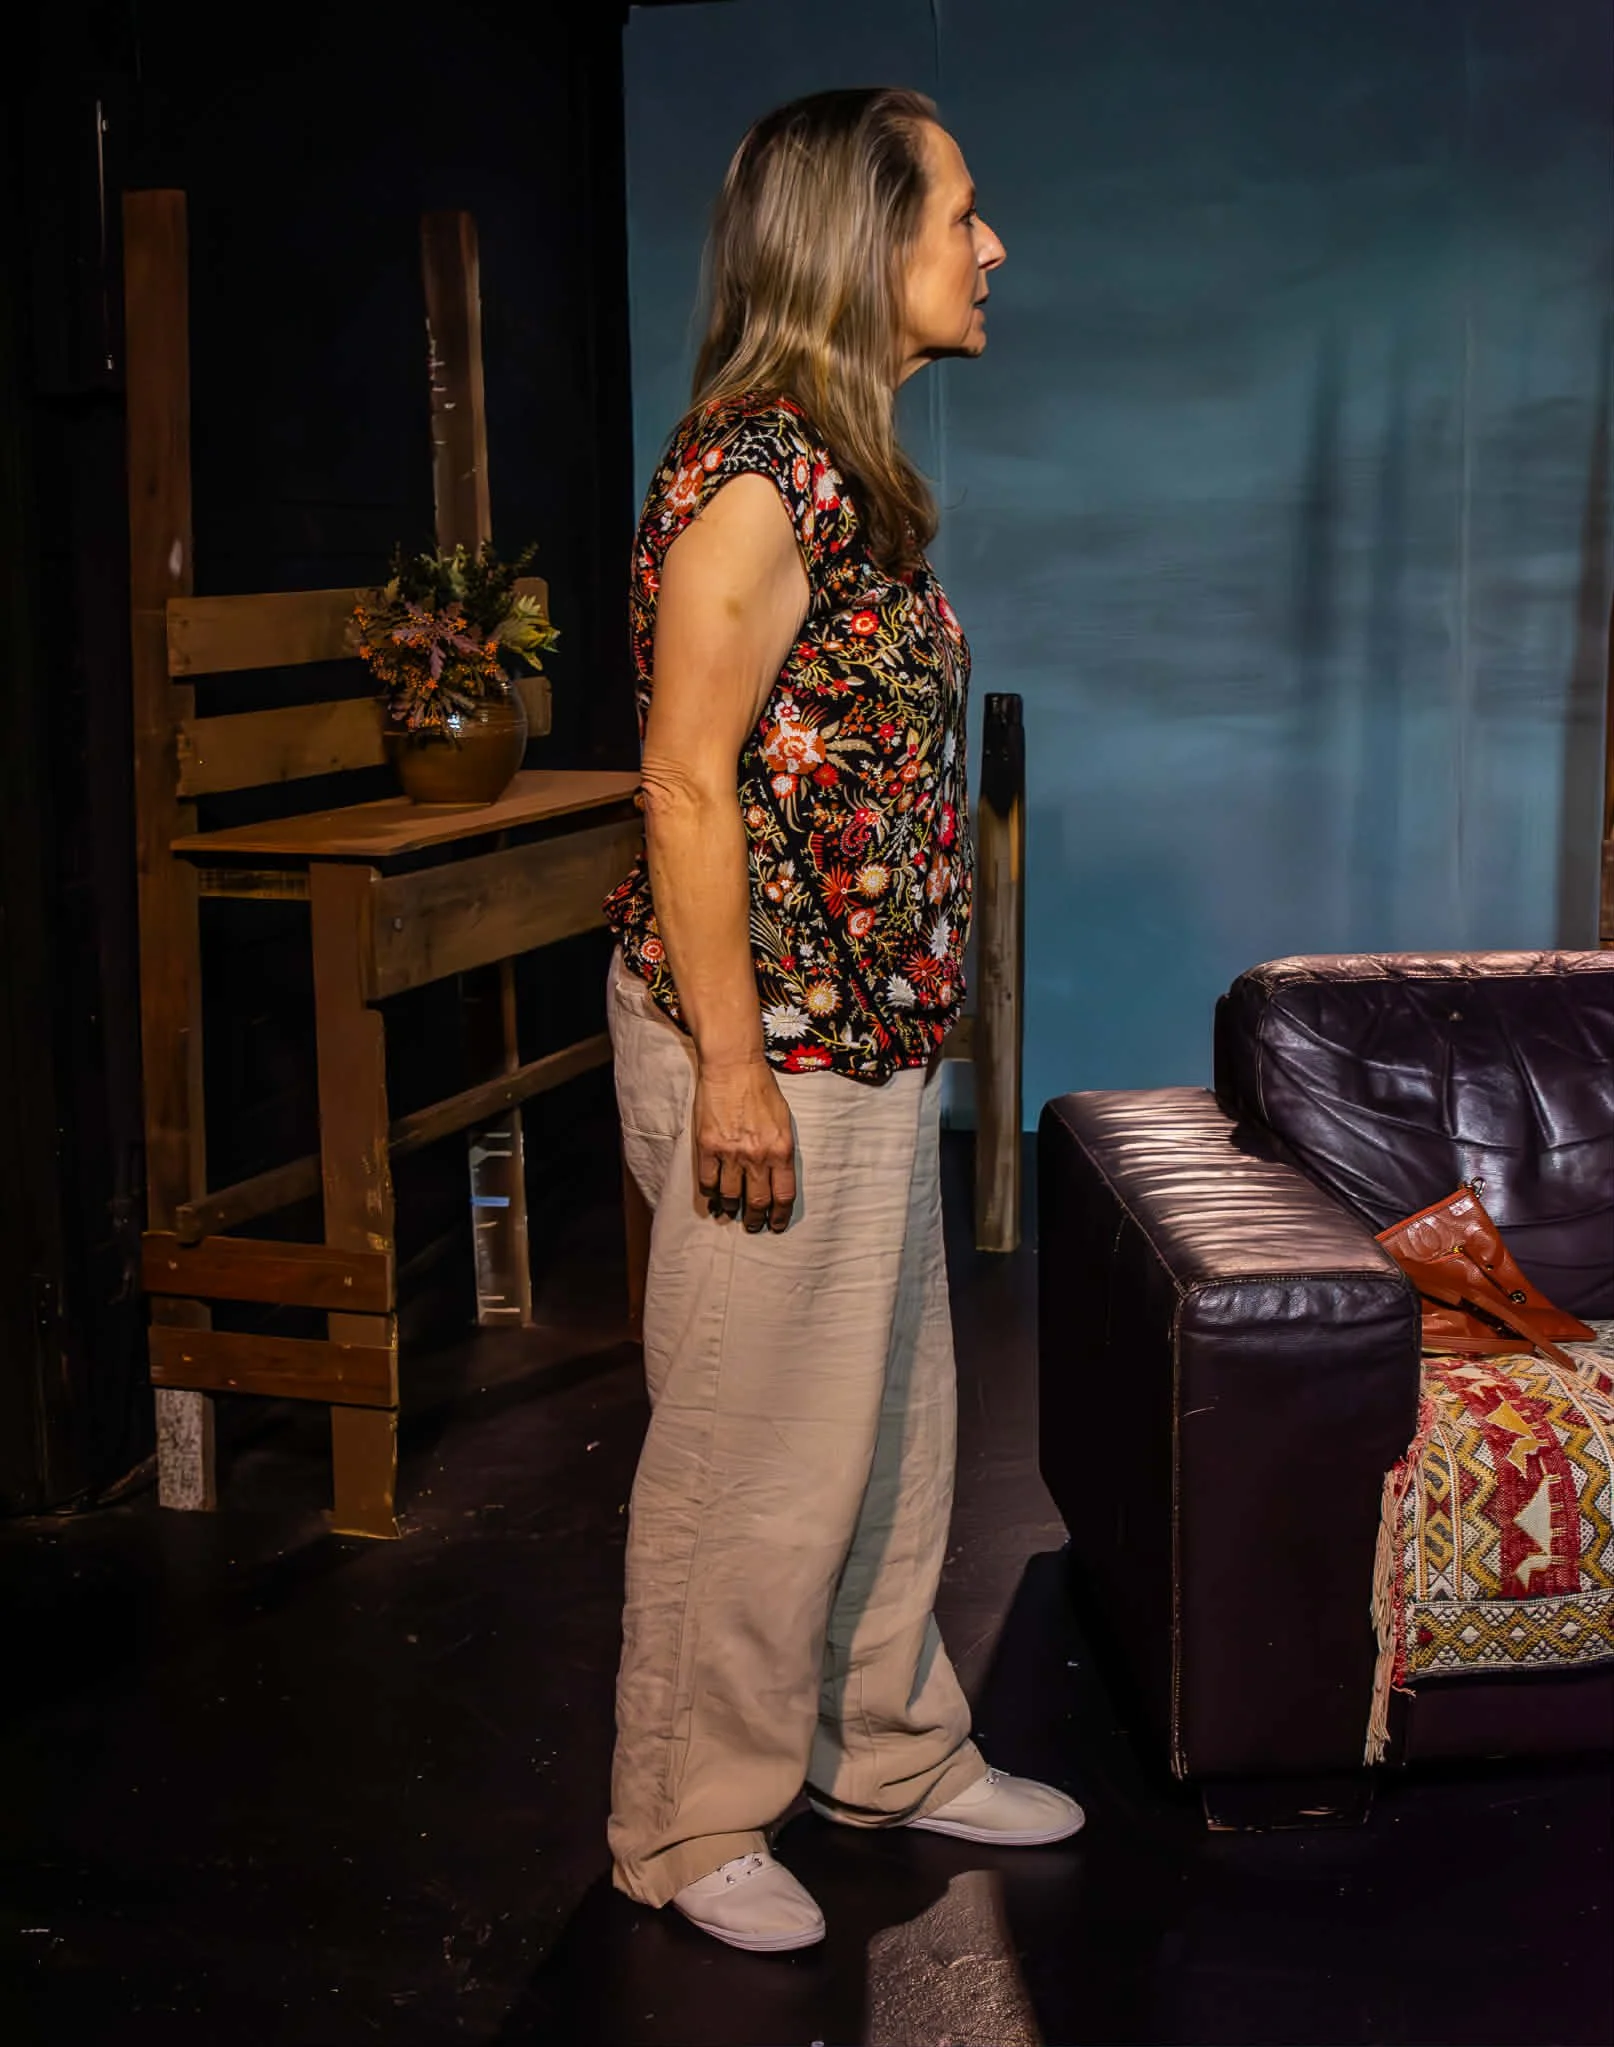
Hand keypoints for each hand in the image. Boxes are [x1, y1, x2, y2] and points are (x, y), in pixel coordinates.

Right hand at [693, 1057, 795, 1232]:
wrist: (733, 1066)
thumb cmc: (761, 1088)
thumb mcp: (784, 1120)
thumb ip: (781, 1149)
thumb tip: (777, 1174)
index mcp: (781, 1150)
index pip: (783, 1196)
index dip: (780, 1215)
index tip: (776, 1224)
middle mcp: (757, 1156)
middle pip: (757, 1202)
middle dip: (755, 1219)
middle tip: (753, 1225)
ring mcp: (731, 1153)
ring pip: (730, 1196)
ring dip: (731, 1209)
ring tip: (731, 1213)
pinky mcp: (708, 1147)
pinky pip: (708, 1182)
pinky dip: (711, 1194)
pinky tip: (713, 1198)